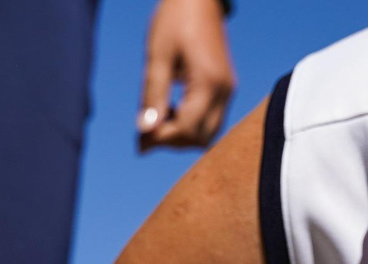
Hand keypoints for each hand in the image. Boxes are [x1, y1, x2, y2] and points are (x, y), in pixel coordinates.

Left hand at [136, 0, 233, 151]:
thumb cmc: (174, 19)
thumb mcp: (157, 56)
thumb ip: (153, 95)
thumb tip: (145, 131)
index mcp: (209, 82)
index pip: (187, 128)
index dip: (161, 138)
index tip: (139, 141)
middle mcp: (224, 90)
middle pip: (200, 138)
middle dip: (172, 141)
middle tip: (145, 132)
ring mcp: (228, 90)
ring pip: (208, 133)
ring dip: (182, 134)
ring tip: (158, 118)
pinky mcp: (225, 87)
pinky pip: (211, 120)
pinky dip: (190, 124)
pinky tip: (171, 110)